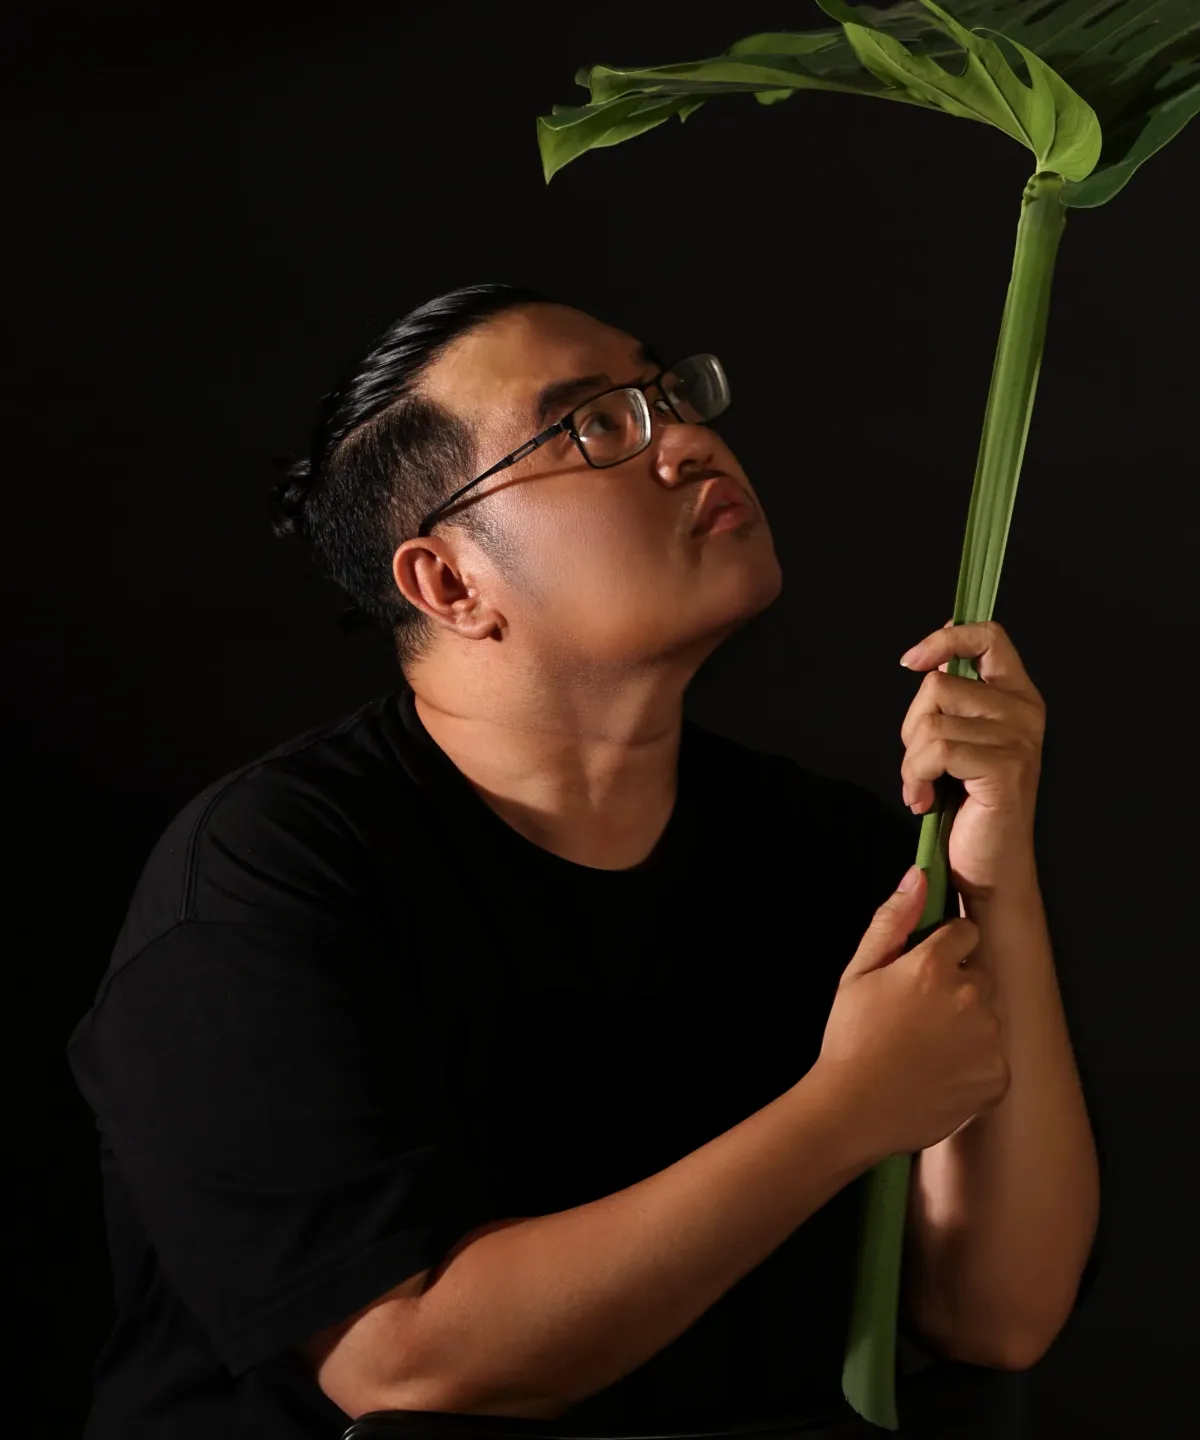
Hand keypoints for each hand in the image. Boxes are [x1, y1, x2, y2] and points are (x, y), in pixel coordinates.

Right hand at [815, 866, 1010, 1162]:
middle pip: (980, 974)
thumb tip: (920, 874)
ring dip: (968, 1024)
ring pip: (989, 1015)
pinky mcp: (997, 1077)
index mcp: (934, 966)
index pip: (965, 932)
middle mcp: (969, 998)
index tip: (922, 973)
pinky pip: (995, 1056)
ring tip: (926, 1047)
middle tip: (918, 1016)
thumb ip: (893, 920)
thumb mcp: (858, 972)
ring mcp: (988, 1040)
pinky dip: (975, 1063)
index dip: (942, 950)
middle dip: (957, 987)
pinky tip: (940, 1071)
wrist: (854, 1110)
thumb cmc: (851, 1038)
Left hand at [899, 619, 1044, 900]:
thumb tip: (928, 655)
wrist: (988, 866)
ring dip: (911, 760)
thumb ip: (952, 699)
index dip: (944, 639)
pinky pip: (936, 751)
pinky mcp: (1005, 768)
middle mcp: (1025, 711)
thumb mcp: (959, 740)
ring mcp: (1018, 740)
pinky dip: (916, 778)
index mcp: (1017, 696)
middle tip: (922, 766)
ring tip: (923, 786)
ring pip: (930, 721)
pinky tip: (923, 800)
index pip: (988, 636)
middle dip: (912, 727)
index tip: (911, 661)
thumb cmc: (968, 805)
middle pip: (938, 685)